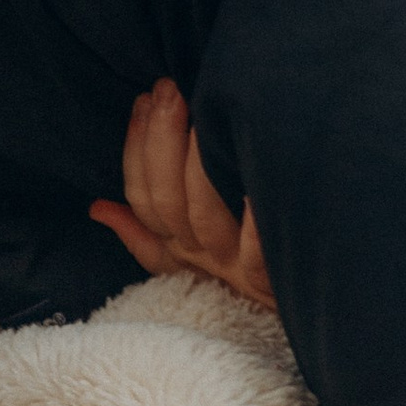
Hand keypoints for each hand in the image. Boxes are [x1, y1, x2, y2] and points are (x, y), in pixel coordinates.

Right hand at [91, 78, 273, 310]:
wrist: (306, 316)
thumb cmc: (246, 285)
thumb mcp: (187, 263)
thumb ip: (143, 234)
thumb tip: (98, 207)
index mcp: (178, 248)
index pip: (140, 198)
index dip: (135, 149)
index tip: (143, 101)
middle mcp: (202, 257)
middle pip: (165, 202)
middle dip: (161, 141)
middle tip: (168, 90)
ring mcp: (236, 269)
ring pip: (202, 216)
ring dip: (197, 166)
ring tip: (201, 115)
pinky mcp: (272, 280)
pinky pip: (259, 249)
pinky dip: (256, 217)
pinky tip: (256, 179)